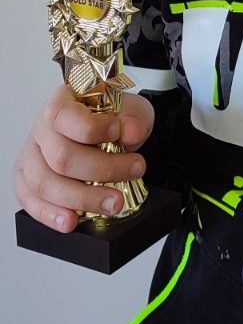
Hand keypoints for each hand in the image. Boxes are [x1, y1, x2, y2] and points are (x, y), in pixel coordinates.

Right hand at [14, 84, 154, 232]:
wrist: (107, 133)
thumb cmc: (111, 118)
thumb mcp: (131, 110)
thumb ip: (134, 119)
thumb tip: (132, 132)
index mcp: (60, 103)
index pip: (62, 115)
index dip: (91, 128)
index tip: (118, 132)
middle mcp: (41, 130)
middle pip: (61, 156)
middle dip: (102, 169)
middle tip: (134, 170)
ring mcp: (31, 157)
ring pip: (46, 183)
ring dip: (83, 198)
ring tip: (114, 202)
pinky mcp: (27, 182)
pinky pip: (32, 202)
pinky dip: (52, 215)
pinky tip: (72, 221)